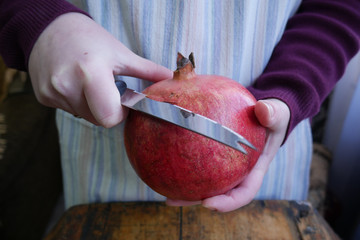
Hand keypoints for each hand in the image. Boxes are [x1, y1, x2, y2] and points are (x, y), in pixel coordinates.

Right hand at [28, 13, 172, 126]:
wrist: (50, 28)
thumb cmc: (89, 39)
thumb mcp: (120, 53)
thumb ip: (147, 70)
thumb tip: (171, 79)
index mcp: (90, 73)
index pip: (109, 117)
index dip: (120, 113)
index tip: (122, 100)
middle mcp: (67, 85)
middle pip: (97, 119)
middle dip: (107, 108)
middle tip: (107, 87)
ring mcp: (52, 92)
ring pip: (84, 116)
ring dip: (92, 105)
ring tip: (90, 82)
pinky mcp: (43, 96)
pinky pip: (69, 109)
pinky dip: (77, 101)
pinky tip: (75, 82)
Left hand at [166, 98, 289, 211]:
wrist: (265, 114)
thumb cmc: (273, 117)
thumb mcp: (276, 115)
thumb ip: (273, 113)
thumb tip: (263, 110)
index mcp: (255, 169)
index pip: (243, 192)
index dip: (227, 202)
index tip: (207, 204)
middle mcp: (239, 172)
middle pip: (218, 194)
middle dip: (196, 200)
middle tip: (172, 200)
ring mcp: (227, 167)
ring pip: (206, 183)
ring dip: (185, 189)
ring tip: (163, 192)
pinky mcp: (217, 157)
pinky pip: (200, 165)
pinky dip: (185, 167)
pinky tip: (166, 163)